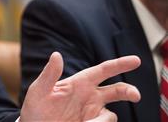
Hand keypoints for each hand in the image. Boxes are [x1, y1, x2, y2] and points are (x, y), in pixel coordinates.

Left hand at [20, 52, 140, 120]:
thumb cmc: (35, 108)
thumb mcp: (39, 90)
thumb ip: (49, 74)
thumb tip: (56, 54)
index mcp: (79, 83)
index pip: (103, 70)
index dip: (119, 64)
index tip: (136, 60)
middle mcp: (89, 97)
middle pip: (117, 90)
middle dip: (128, 91)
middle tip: (135, 96)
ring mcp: (92, 113)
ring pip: (110, 115)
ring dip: (100, 121)